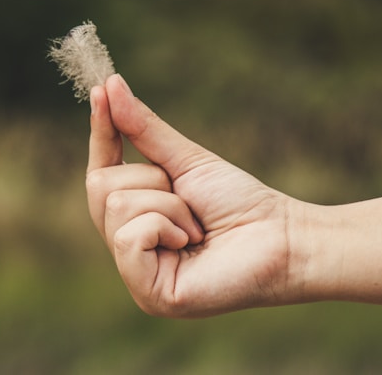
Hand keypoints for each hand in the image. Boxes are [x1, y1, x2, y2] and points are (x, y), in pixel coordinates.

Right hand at [85, 75, 312, 316]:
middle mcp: (130, 248)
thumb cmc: (238, 201)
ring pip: (116, 206)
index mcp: (136, 219)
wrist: (282, 236)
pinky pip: (129, 237)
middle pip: (100, 186)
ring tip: (198, 227)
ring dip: (168, 205)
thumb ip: (144, 131)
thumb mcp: (186, 161)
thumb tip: (109, 86)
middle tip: (189, 200)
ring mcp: (136, 273)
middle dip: (152, 179)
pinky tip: (192, 242)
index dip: (101, 132)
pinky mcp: (148, 293)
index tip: (100, 89)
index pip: (101, 171)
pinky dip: (166, 225)